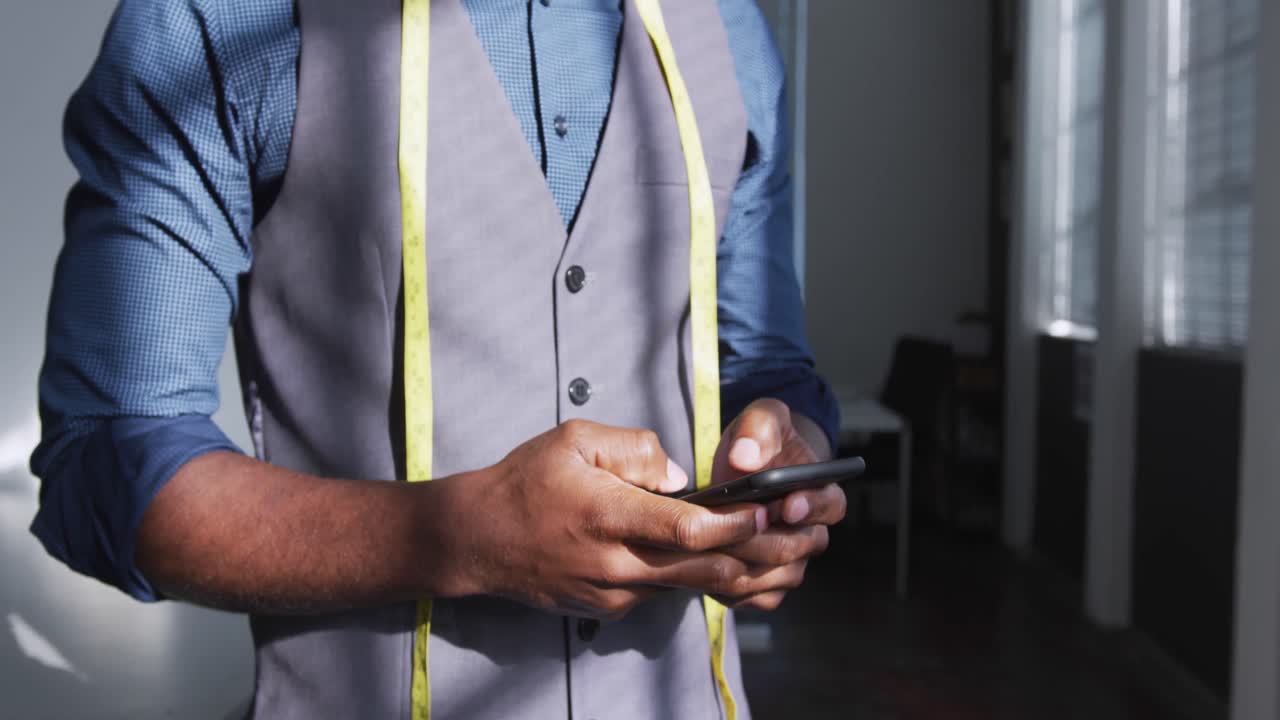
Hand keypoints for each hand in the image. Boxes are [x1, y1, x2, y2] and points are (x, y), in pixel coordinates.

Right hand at [429, 420, 811, 618]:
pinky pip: (664, 593)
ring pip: (689, 587)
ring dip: (734, 572)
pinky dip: (695, 578)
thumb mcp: (574, 439)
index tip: (767, 510)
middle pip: (703, 571)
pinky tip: (722, 562)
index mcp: (608, 516)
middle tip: (796, 541)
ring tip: (777, 553)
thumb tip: (682, 475)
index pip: (687, 530)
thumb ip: (634, 449)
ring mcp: (613, 592)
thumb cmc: (524, 482)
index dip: (734, 525)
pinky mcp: (609, 608)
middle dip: (756, 557)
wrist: (475, 539)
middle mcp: (615, 563)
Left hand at [708, 398, 846, 609]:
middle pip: (799, 547)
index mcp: (822, 492)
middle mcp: (812, 534)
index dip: (811, 507)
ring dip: (743, 562)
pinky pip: (753, 596)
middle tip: (730, 526)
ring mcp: (790, 564)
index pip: (831, 506)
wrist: (743, 467)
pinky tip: (702, 568)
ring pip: (776, 577)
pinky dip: (729, 587)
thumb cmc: (758, 441)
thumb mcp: (762, 419)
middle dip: (764, 537)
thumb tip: (745, 459)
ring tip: (709, 544)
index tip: (787, 504)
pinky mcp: (764, 585)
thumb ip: (758, 430)